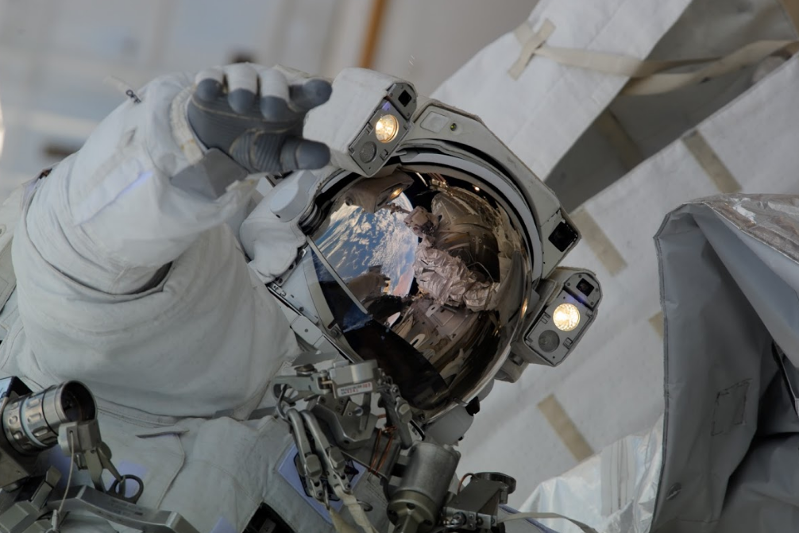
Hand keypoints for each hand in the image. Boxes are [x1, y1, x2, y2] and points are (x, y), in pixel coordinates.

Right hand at [187, 63, 331, 174]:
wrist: (219, 147)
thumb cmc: (259, 144)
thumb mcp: (281, 155)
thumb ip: (301, 155)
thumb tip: (324, 156)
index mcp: (290, 101)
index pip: (306, 92)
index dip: (314, 90)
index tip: (324, 90)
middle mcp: (267, 85)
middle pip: (274, 81)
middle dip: (275, 94)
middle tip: (274, 111)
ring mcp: (239, 80)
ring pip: (243, 76)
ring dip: (243, 88)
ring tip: (240, 105)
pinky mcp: (212, 81)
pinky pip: (211, 77)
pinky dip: (210, 82)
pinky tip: (209, 91)